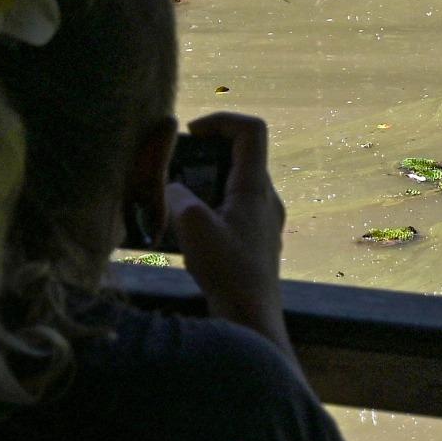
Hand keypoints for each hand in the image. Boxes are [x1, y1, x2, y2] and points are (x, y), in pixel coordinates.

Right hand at [166, 112, 290, 352]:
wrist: (251, 319)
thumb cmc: (227, 271)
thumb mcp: (192, 226)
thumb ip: (178, 195)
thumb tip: (174, 189)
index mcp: (256, 187)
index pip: (251, 130)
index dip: (220, 121)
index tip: (191, 135)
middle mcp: (267, 199)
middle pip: (241, 156)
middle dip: (205, 156)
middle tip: (177, 171)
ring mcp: (266, 221)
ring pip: (236, 185)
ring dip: (206, 185)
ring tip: (178, 205)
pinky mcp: (257, 242)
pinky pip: (235, 210)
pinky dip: (211, 208)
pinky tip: (189, 234)